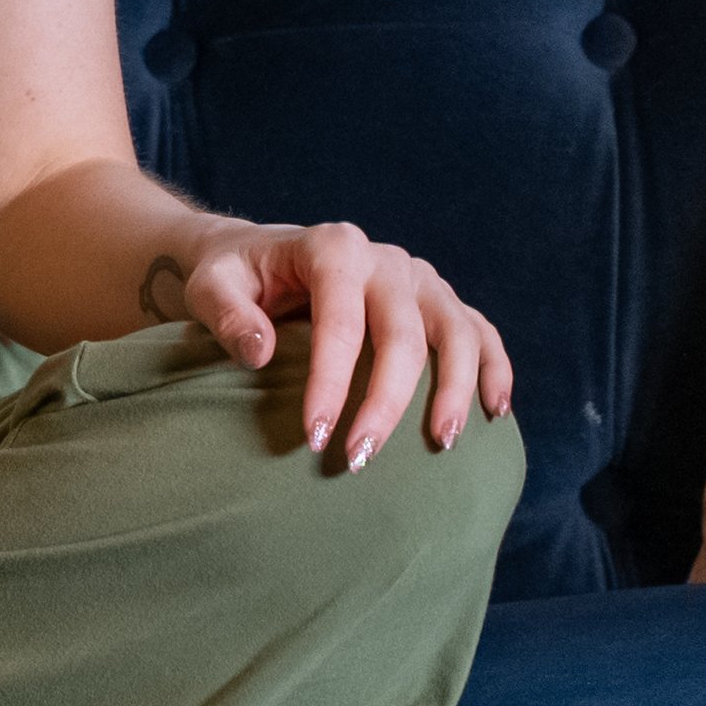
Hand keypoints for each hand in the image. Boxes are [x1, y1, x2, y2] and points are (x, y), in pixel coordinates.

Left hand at [152, 219, 513, 469]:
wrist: (257, 257)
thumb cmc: (232, 276)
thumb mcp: (211, 285)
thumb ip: (227, 314)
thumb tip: (259, 353)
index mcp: (332, 248)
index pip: (341, 321)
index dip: (332, 382)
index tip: (316, 437)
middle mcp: (383, 259)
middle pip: (402, 334)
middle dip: (387, 402)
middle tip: (361, 458)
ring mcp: (417, 278)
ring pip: (454, 331)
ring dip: (454, 390)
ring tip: (441, 444)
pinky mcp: (435, 300)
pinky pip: (478, 331)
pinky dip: (494, 368)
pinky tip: (495, 412)